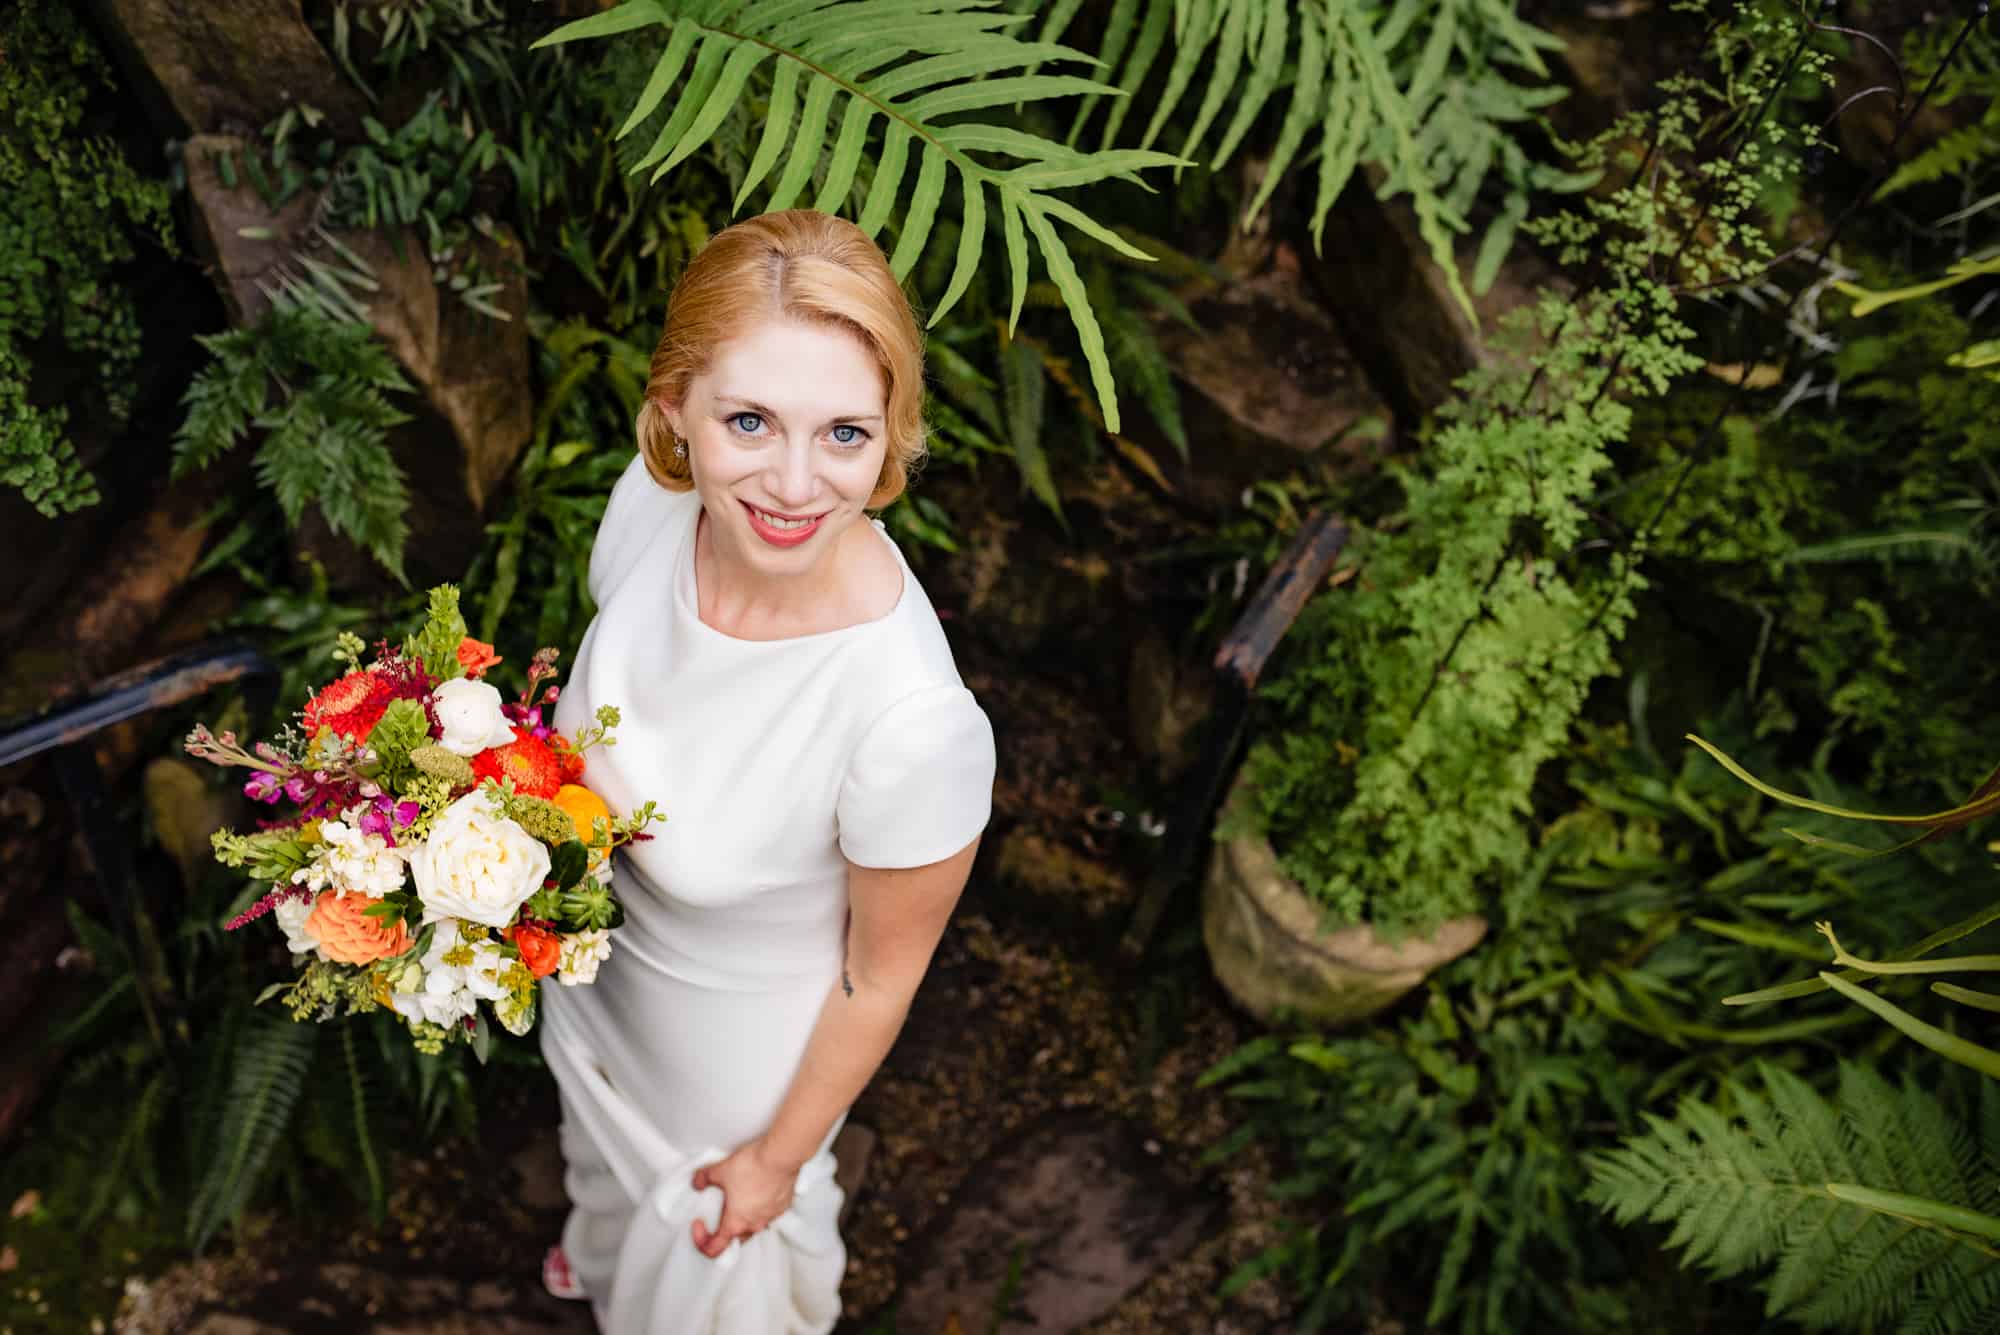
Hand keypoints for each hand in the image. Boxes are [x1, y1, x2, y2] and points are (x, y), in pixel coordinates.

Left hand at [689, 1139, 798, 1258]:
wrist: (779, 1156)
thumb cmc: (753, 1167)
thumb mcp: (720, 1170)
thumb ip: (704, 1179)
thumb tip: (698, 1183)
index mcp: (736, 1223)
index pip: (715, 1248)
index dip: (701, 1240)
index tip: (699, 1224)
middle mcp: (754, 1225)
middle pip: (735, 1239)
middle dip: (724, 1231)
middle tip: (718, 1213)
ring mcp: (771, 1217)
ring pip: (754, 1226)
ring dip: (744, 1218)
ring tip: (739, 1199)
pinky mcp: (783, 1206)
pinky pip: (769, 1214)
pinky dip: (761, 1207)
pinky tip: (758, 1191)